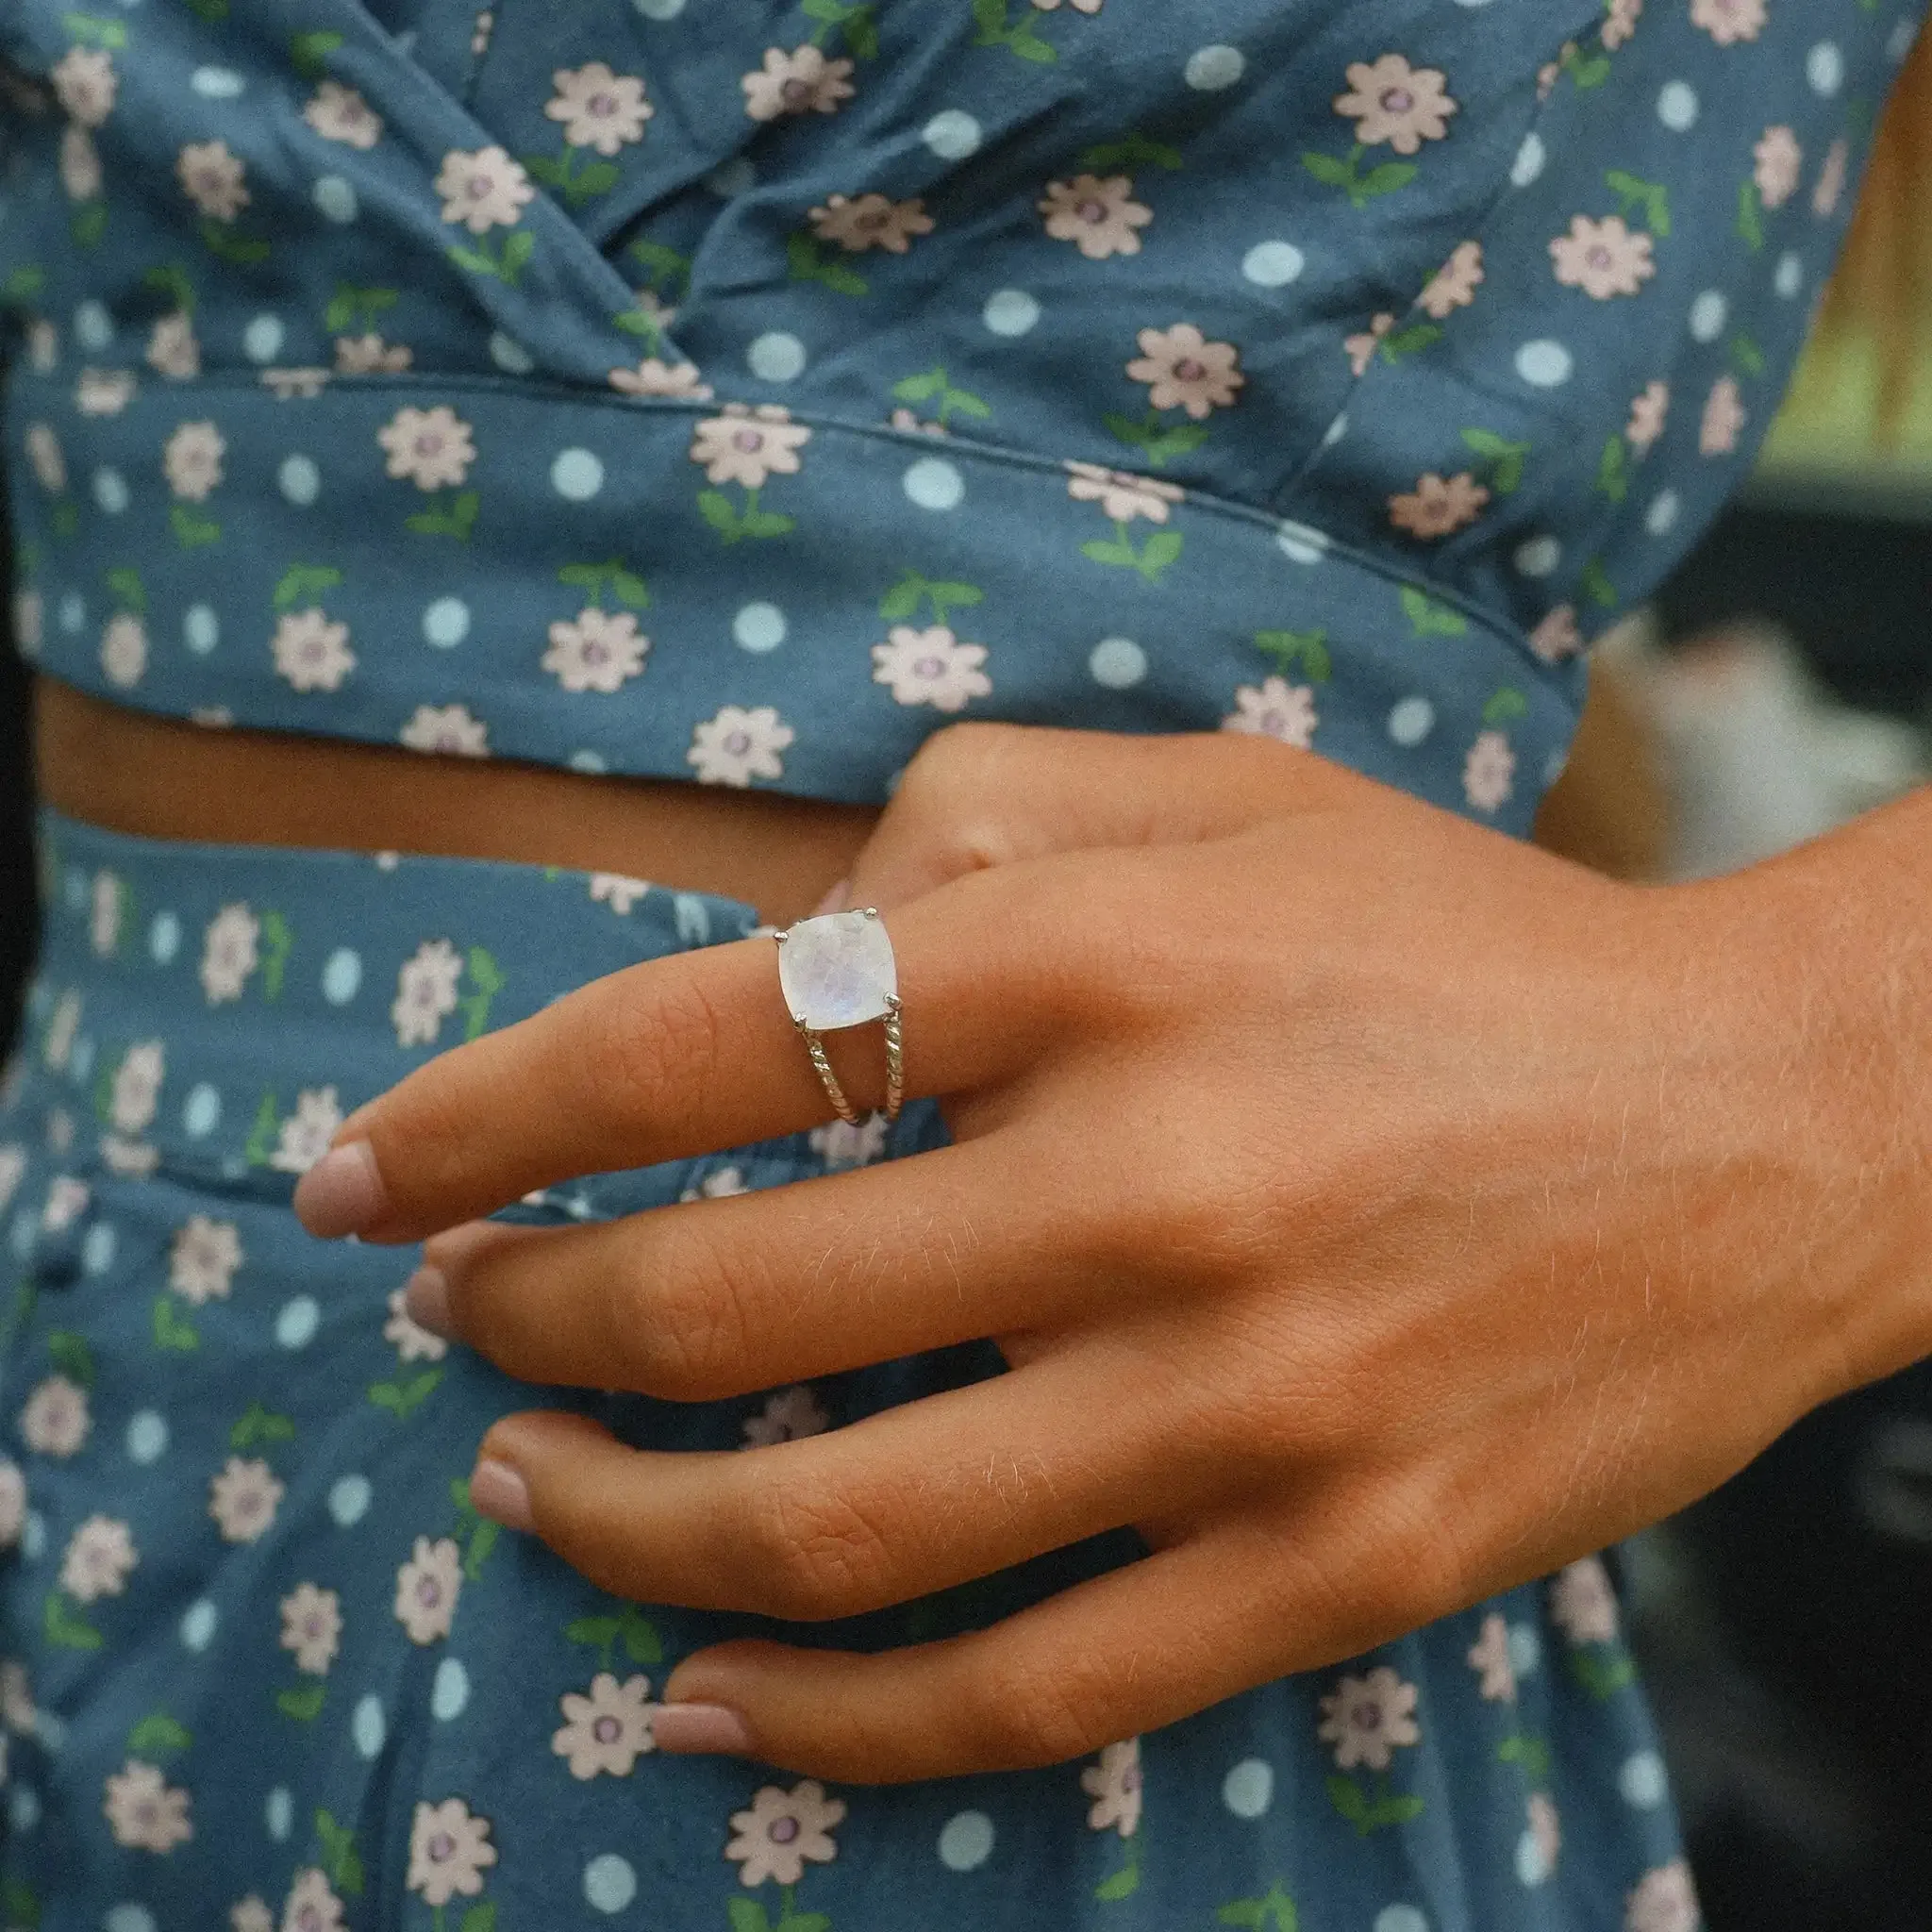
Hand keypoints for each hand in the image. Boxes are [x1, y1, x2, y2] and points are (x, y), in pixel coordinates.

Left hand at [293, 724, 1883, 1783]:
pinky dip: (821, 1727)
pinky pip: (1019, 1693)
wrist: (1766, 1124)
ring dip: (622, 1529)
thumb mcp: (1227, 798)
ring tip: (523, 1496)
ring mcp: (1253, 1400)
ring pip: (842, 1534)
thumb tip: (773, 939)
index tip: (358, 1176)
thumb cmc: (1459, 940)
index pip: (699, 1039)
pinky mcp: (1336, 1565)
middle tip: (454, 1322)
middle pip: (732, 1305)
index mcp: (1111, 958)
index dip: (481, 1113)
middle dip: (527, 1322)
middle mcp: (1163, 1178)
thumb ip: (976, 823)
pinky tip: (698, 1704)